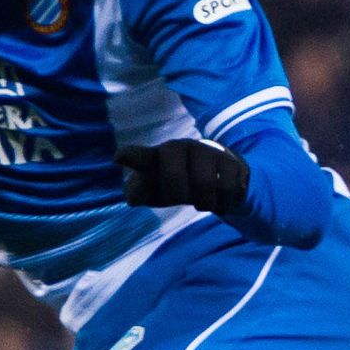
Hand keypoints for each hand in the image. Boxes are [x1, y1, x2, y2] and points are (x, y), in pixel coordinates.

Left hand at [115, 139, 249, 212]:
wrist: (222, 180)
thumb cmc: (181, 185)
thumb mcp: (158, 192)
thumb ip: (142, 194)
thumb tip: (133, 197)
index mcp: (159, 156)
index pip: (142, 156)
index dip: (132, 157)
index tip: (118, 158)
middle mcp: (182, 147)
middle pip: (173, 174)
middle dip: (177, 192)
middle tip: (183, 199)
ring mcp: (208, 150)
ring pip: (203, 183)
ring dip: (203, 201)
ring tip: (204, 202)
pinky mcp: (232, 160)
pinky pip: (226, 188)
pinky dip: (223, 201)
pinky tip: (222, 199)